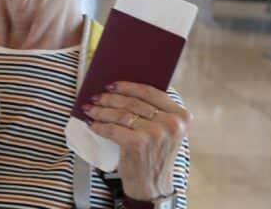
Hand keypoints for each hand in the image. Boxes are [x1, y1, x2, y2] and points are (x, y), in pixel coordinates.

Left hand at [82, 82, 191, 200]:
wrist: (153, 186)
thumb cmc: (154, 155)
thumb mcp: (165, 131)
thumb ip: (155, 111)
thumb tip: (122, 89)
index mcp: (181, 116)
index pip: (150, 92)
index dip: (128, 86)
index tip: (112, 85)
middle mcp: (170, 123)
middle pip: (133, 102)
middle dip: (110, 98)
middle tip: (96, 97)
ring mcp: (155, 133)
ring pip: (120, 114)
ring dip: (101, 111)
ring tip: (90, 109)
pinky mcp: (138, 143)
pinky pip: (112, 129)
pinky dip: (100, 126)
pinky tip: (93, 124)